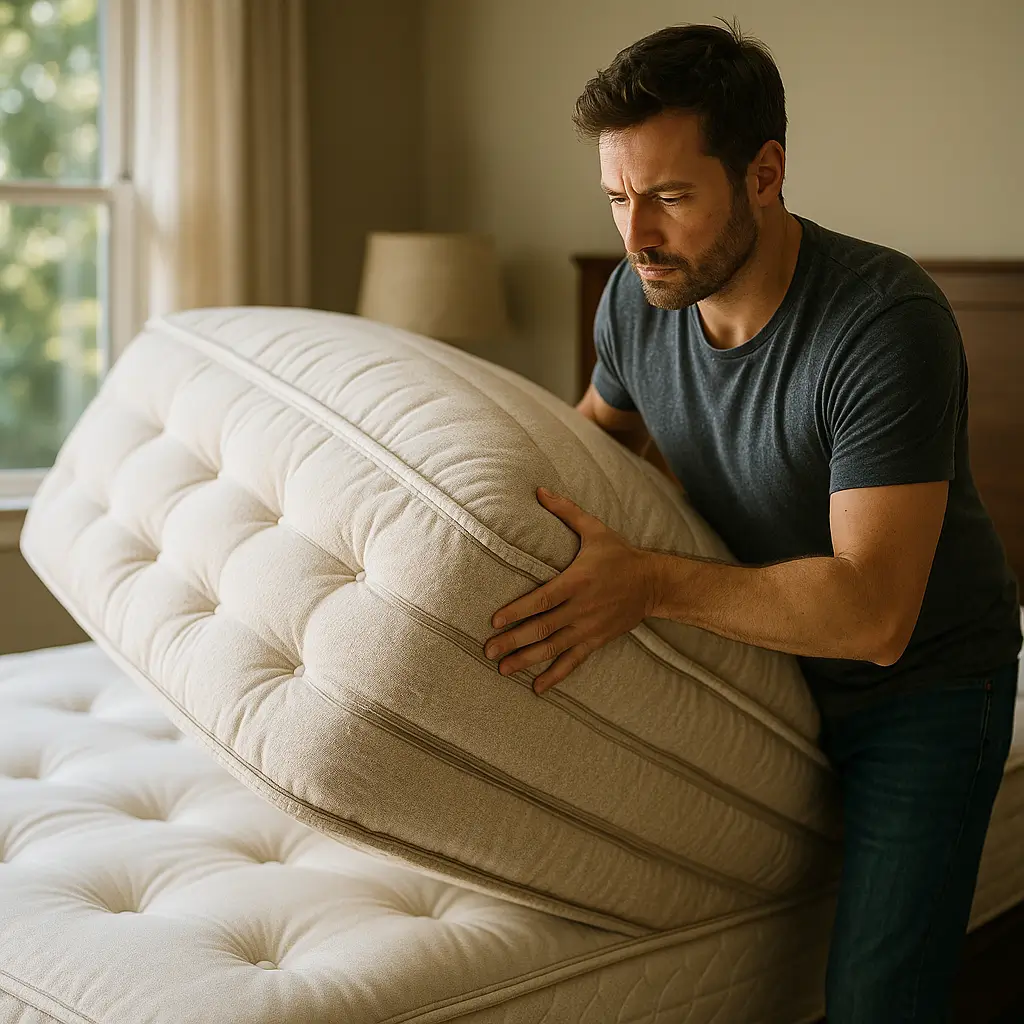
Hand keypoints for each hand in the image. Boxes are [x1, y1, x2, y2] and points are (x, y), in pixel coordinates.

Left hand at [483, 486, 659, 693]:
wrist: (654, 583)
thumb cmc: (619, 553)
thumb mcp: (595, 528)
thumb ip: (565, 511)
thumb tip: (539, 490)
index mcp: (577, 581)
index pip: (542, 599)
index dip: (518, 611)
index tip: (495, 621)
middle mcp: (581, 608)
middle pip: (543, 628)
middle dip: (513, 641)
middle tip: (488, 650)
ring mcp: (589, 628)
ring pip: (554, 648)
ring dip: (527, 660)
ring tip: (503, 669)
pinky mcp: (596, 640)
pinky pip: (573, 662)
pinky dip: (555, 676)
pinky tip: (537, 688)